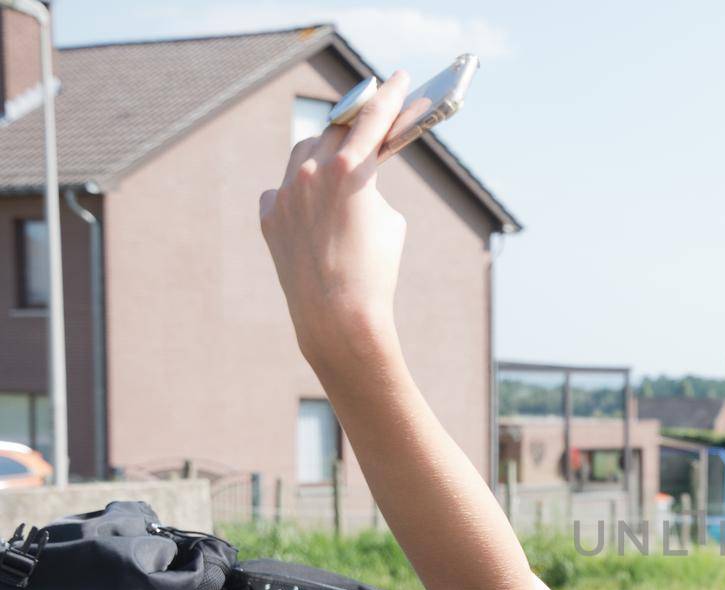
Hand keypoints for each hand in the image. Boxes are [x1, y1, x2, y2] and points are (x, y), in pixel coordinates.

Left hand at [258, 71, 411, 370]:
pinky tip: (311, 203)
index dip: (391, 95)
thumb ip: (369, 187)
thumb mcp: (389, 221)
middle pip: (335, 132)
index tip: (398, 78)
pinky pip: (284, 190)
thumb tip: (350, 179)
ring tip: (339, 160)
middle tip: (370, 121)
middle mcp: (313, 172)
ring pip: (304, 155)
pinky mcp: (269, 216)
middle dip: (354, 126)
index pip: (375, 117)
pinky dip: (299, 192)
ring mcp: (285, 193)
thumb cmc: (376, 272)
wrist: (338, 318)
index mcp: (352, 169)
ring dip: (323, 153)